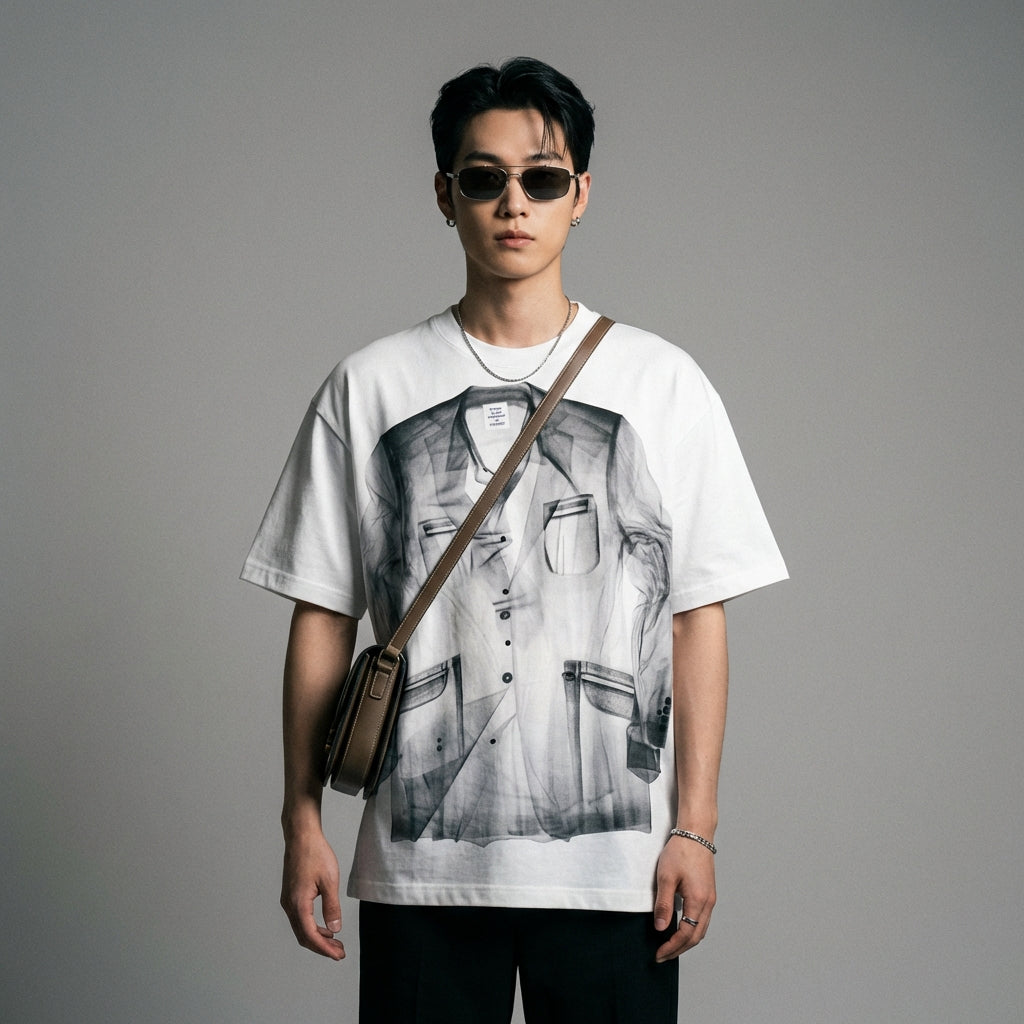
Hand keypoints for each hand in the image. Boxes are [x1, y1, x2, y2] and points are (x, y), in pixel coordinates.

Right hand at [280, 828, 345, 959]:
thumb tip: (335, 929)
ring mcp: (288, 900)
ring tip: (335, 941)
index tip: (338, 955)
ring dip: (317, 938)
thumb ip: (332, 907)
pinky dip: (312, 927)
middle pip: (303, 936)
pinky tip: (325, 926)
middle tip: (340, 952)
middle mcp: (289, 905)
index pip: (310, 936)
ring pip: (301, 928)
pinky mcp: (290, 895)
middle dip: (322, 947)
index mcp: (298, 904)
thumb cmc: (315, 854)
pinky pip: (300, 918)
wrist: (301, 836)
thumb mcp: (329, 881)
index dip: (325, 949)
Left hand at [652, 835, 716, 961]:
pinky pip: (702, 920)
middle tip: (662, 956)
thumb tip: (660, 928)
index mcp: (698, 901)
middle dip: (679, 949)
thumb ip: (664, 904)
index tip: (659, 954)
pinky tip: (680, 929)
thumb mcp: (666, 877)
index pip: (686, 934)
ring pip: (701, 930)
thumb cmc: (680, 852)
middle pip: (696, 937)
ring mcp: (710, 899)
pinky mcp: (709, 893)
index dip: (672, 947)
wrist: (696, 834)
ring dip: (686, 942)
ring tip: (670, 947)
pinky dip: (692, 930)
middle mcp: (708, 903)